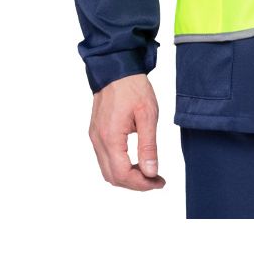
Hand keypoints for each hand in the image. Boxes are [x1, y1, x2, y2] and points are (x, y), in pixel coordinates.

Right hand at [88, 73, 164, 189]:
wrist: (116, 69)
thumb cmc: (133, 88)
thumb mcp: (148, 115)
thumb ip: (148, 146)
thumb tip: (151, 172)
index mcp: (110, 137)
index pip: (122, 174)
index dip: (141, 184)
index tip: (159, 182)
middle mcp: (98, 141)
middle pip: (113, 177)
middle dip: (135, 183)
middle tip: (156, 180)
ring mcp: (95, 137)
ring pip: (107, 170)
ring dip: (127, 176)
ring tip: (148, 172)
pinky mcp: (96, 133)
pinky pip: (105, 159)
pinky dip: (120, 166)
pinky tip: (136, 161)